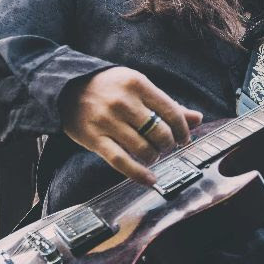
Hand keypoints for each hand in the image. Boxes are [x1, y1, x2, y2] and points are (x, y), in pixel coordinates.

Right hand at [60, 67, 202, 184]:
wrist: (65, 88)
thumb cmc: (108, 87)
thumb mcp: (137, 87)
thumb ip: (166, 104)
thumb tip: (198, 119)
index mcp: (137, 84)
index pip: (171, 112)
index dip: (183, 130)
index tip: (184, 138)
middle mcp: (123, 102)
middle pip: (160, 133)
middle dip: (168, 145)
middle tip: (165, 146)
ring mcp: (107, 121)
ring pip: (143, 149)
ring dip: (154, 157)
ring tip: (152, 155)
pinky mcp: (94, 139)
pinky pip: (121, 162)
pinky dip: (139, 174)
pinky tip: (150, 180)